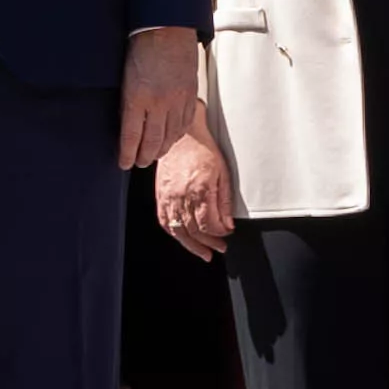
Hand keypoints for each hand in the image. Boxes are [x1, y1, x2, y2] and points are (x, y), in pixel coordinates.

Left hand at [114, 28, 204, 173]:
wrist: (167, 28)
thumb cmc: (141, 48)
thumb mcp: (125, 77)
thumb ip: (127, 102)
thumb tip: (126, 126)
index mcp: (138, 97)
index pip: (131, 137)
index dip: (127, 154)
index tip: (123, 163)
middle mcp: (159, 103)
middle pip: (152, 141)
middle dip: (144, 157)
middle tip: (138, 163)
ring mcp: (177, 100)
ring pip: (170, 136)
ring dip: (160, 149)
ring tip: (153, 155)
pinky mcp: (190, 95)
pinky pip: (184, 124)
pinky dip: (176, 135)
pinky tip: (171, 139)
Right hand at [150, 121, 235, 261]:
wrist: (183, 136)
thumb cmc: (202, 149)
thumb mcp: (223, 173)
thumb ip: (224, 201)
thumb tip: (228, 223)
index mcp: (200, 190)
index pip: (209, 224)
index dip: (219, 234)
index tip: (227, 234)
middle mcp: (182, 196)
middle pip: (194, 231)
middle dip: (209, 243)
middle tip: (219, 248)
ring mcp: (169, 197)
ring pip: (178, 230)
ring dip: (191, 245)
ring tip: (202, 252)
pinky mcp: (161, 195)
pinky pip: (164, 221)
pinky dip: (174, 233)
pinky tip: (182, 238)